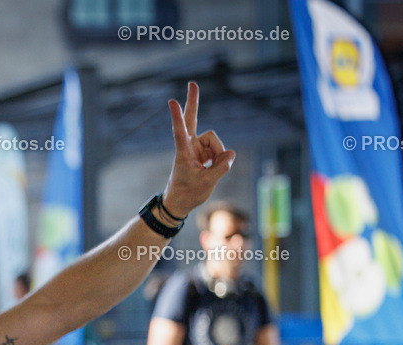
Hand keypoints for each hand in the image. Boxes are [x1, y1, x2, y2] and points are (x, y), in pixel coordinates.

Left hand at [161, 82, 235, 217]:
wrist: (180, 202)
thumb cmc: (188, 193)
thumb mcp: (207, 182)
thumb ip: (221, 166)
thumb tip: (231, 153)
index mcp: (183, 153)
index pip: (179, 131)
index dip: (177, 117)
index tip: (171, 101)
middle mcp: (189, 146)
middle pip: (193, 120)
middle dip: (193, 102)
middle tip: (192, 83)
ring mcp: (196, 148)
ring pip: (215, 142)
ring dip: (218, 154)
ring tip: (211, 169)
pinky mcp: (202, 152)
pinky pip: (218, 150)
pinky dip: (220, 158)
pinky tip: (213, 167)